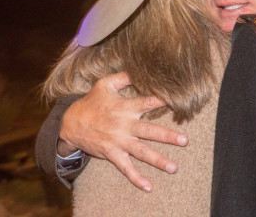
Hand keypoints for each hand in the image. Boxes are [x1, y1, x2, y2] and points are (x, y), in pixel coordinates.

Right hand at [58, 72, 187, 191]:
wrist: (70, 123)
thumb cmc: (90, 102)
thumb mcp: (104, 84)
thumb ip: (123, 77)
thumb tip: (138, 69)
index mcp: (124, 107)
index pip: (147, 103)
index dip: (161, 101)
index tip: (178, 101)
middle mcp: (124, 125)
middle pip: (149, 131)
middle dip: (168, 136)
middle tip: (185, 140)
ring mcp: (119, 142)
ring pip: (141, 152)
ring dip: (158, 160)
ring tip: (174, 167)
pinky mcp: (112, 154)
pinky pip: (125, 168)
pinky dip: (136, 178)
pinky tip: (148, 187)